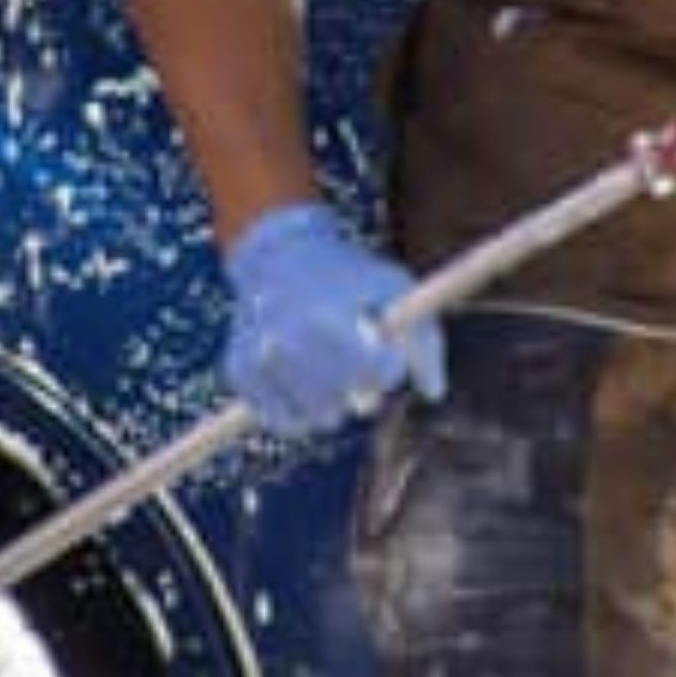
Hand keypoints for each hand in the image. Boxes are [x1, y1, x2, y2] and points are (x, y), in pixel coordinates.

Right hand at [219, 203, 444, 435]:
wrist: (276, 255)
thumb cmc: (342, 274)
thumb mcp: (392, 286)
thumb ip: (422, 338)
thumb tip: (434, 392)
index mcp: (327, 316)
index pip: (380, 373)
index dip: (389, 364)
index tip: (381, 345)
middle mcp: (288, 341)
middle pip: (350, 402)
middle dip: (362, 384)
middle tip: (353, 355)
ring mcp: (260, 360)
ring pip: (319, 418)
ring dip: (333, 400)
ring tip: (328, 365)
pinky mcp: (241, 374)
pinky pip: (282, 421)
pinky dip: (300, 411)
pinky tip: (305, 382)